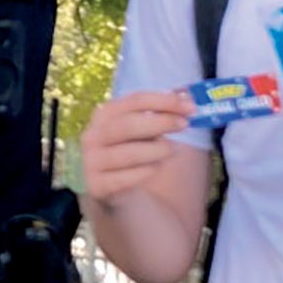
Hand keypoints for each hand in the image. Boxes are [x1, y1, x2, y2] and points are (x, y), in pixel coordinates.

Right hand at [80, 90, 194, 204]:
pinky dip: (148, 171)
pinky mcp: (97, 185)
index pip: (135, 101)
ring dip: (158, 150)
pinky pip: (127, 178)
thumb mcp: (142, 128)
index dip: (164, 101)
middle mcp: (93, 136)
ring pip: (130, 153)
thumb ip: (161, 113)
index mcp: (104, 114)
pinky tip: (155, 167)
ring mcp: (92, 161)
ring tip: (172, 150)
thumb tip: (187, 97)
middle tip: (184, 125)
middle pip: (129, 125)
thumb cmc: (132, 149)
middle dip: (162, 122)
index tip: (189, 107)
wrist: (110, 185)